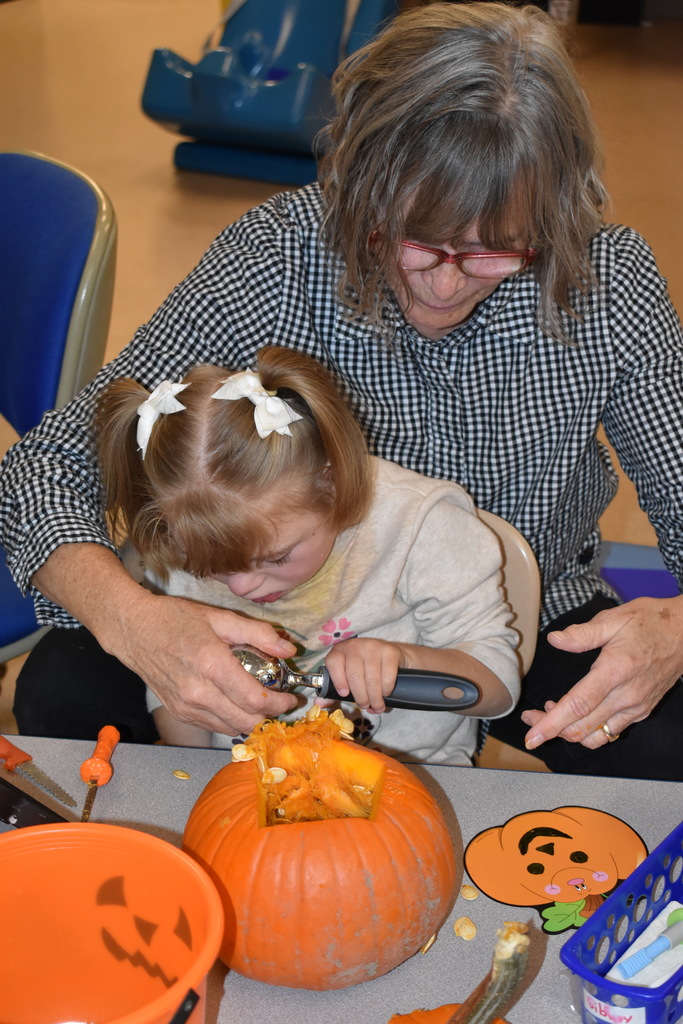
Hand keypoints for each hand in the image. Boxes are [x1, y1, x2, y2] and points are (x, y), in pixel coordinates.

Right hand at [106, 589, 298, 735]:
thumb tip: (289, 650)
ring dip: (252, 721)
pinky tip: (237, 705)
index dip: (279, 703)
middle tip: (280, 703)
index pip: (255, 699)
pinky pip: (213, 726)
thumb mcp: (220, 617)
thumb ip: (258, 634)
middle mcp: (199, 692)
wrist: (134, 630)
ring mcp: (187, 706)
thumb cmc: (175, 619)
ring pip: (231, 728)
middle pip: (246, 721)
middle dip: (270, 716)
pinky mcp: (179, 713)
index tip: (290, 698)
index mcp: (212, 665)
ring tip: (262, 705)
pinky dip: (231, 721)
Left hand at [320, 638, 402, 712]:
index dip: (337, 680)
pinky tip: (385, 693)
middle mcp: (355, 646)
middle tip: (364, 705)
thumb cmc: (363, 668)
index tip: (344, 694)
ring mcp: (373, 646)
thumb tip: (319, 703)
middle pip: (354, 675)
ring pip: (372, 679)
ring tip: (376, 705)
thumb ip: (332, 690)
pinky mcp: (390, 651)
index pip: (333, 662)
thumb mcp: (346, 676)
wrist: (390, 655)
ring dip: (374, 697)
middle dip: (360, 696)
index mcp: (339, 651)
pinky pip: (387, 676)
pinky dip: (386, 690)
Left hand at [522, 595, 682, 750]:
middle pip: (581, 726)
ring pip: (596, 736)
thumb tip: (555, 639)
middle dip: (551, 728)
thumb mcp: (614, 619)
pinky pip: (611, 732)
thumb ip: (582, 633)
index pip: (578, 706)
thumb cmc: (651, 622)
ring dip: (569, 732)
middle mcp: (626, 696)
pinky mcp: (641, 711)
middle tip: (530, 718)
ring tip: (552, 714)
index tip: (533, 737)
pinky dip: (589, 730)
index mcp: (615, 671)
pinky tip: (578, 714)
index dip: (552, 724)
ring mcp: (635, 707)